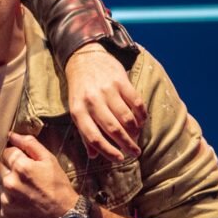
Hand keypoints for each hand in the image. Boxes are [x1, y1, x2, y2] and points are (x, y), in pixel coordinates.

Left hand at [0, 132, 78, 217]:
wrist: (65, 215)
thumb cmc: (58, 185)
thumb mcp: (49, 160)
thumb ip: (29, 144)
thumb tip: (11, 135)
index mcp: (20, 166)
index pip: (6, 152)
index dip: (15, 155)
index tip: (24, 161)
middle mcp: (9, 182)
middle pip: (0, 167)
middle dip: (10, 168)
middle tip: (26, 176)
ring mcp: (6, 199)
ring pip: (0, 184)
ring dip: (9, 183)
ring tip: (25, 190)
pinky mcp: (5, 213)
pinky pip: (2, 200)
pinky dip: (9, 199)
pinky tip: (23, 201)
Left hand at [65, 44, 146, 160]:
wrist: (84, 58)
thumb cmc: (80, 89)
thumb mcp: (76, 110)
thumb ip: (85, 132)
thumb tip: (94, 155)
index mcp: (78, 111)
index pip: (94, 137)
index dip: (108, 151)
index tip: (119, 159)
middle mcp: (92, 101)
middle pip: (113, 129)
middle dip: (127, 144)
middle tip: (135, 153)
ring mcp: (107, 90)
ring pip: (126, 117)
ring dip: (135, 131)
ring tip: (137, 137)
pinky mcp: (121, 81)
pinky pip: (136, 102)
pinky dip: (141, 115)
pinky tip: (142, 121)